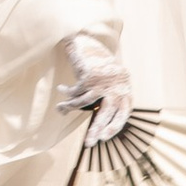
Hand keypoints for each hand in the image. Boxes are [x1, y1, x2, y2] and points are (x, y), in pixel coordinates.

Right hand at [60, 36, 133, 150]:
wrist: (87, 42)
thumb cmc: (98, 65)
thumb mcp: (109, 82)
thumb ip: (109, 98)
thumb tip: (101, 126)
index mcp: (124, 89)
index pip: (124, 113)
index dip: (115, 126)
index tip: (104, 137)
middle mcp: (116, 86)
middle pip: (107, 112)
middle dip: (97, 128)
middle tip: (89, 142)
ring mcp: (103, 81)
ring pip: (86, 103)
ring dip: (70, 107)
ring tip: (60, 109)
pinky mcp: (90, 76)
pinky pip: (75, 92)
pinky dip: (67, 93)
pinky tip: (61, 89)